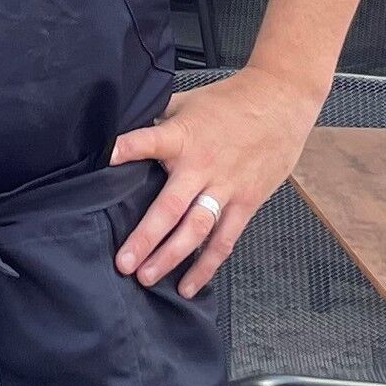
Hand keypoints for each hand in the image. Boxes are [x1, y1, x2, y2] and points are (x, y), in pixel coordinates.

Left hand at [109, 66, 323, 297]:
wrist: (280, 100)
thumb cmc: (230, 101)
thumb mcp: (188, 102)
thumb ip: (159, 122)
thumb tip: (124, 132)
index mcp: (183, 137)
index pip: (149, 142)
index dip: (127, 148)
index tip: (106, 158)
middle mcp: (202, 166)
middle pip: (170, 207)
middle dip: (146, 238)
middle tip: (124, 263)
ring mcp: (226, 188)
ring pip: (196, 230)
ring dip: (171, 257)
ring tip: (147, 278)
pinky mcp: (246, 203)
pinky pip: (224, 240)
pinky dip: (207, 265)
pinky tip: (188, 284)